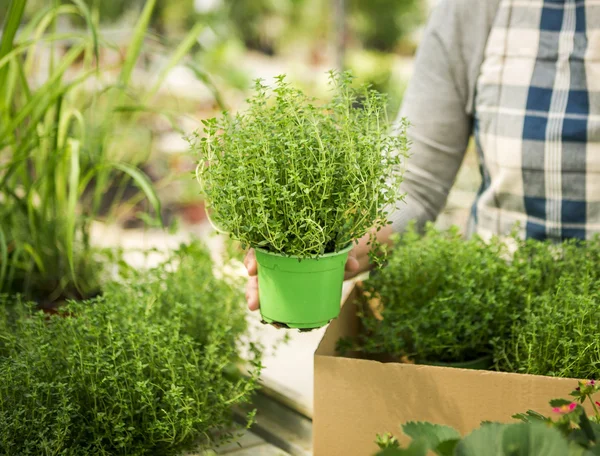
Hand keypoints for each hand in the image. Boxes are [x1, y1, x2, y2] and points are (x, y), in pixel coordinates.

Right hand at [243, 225, 391, 310]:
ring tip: (260, 314)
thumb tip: (352, 266)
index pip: (261, 247)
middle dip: (253, 288)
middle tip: (253, 303)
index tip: (252, 269)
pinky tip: (277, 323)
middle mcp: (278, 257)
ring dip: (258, 301)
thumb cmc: (336, 245)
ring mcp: (281, 274)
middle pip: (258, 271)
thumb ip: (345, 254)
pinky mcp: (290, 288)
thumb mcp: (340, 246)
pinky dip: (275, 311)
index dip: (253, 258)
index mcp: (283, 242)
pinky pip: (277, 299)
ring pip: (263, 287)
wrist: (342, 258)